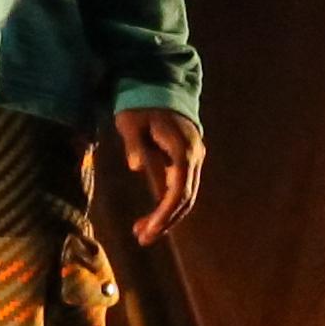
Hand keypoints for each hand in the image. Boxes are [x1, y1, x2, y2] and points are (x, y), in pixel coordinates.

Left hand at [112, 106, 204, 243]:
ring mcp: (194, 158)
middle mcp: (194, 156)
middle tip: (141, 238)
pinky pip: (181, 188)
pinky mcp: (187, 160)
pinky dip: (167, 204)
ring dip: (166, 217)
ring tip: (142, 232)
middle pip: (185, 198)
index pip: (179, 190)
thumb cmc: (141, 105)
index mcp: (181, 149)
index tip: (148, 230)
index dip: (165, 213)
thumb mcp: (130, 121)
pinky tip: (151, 217)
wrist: (159, 86)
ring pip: (185, 196)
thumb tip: (136, 167)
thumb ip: (134, 144)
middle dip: (165, 222)